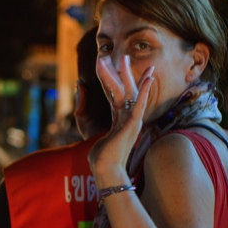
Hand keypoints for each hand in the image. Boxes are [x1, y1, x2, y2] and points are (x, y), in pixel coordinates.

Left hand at [89, 54, 157, 184]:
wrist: (106, 172)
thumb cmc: (100, 159)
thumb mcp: (90, 134)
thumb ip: (85, 119)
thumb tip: (78, 109)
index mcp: (118, 120)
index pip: (115, 95)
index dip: (111, 80)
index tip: (107, 65)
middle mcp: (126, 118)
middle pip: (125, 90)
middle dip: (122, 72)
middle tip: (121, 56)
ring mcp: (131, 121)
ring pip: (129, 93)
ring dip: (127, 75)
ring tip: (126, 58)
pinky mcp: (133, 125)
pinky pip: (140, 105)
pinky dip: (145, 91)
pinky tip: (149, 78)